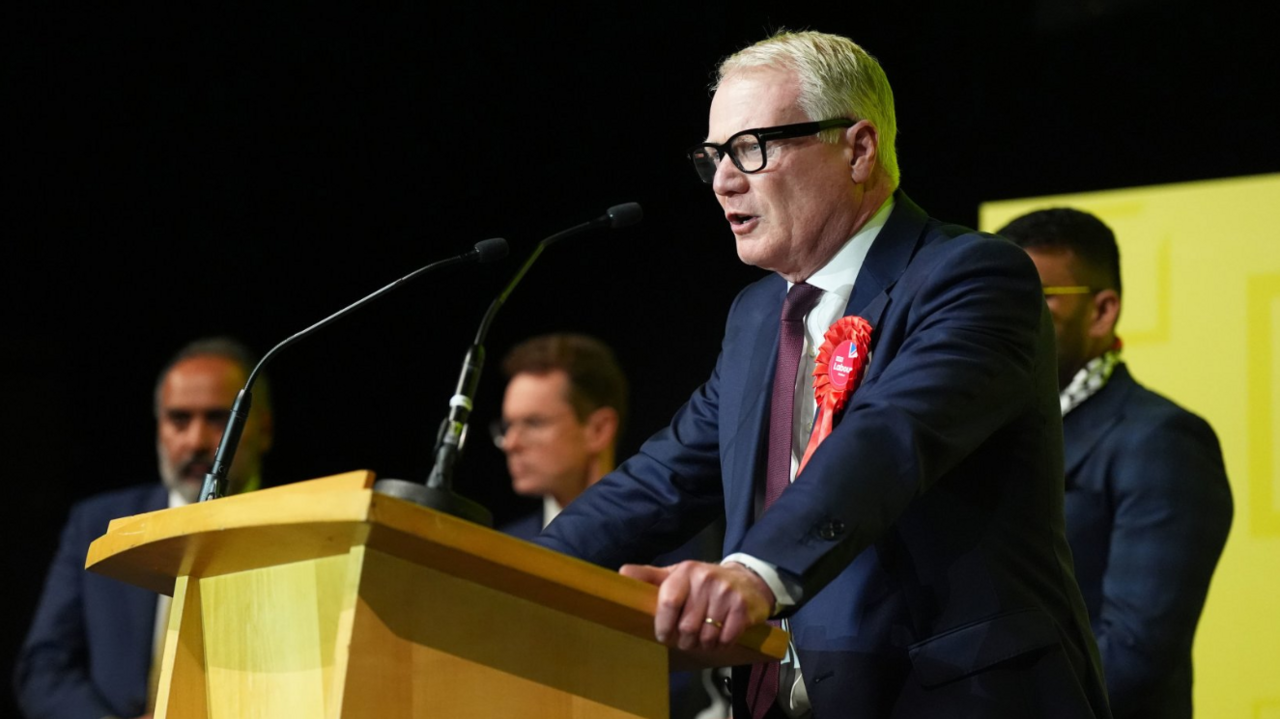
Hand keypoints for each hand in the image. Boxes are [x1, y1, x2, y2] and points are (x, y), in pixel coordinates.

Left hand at [620, 560, 773, 650]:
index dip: (663, 626)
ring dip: (703, 644)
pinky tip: (719, 637)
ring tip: (702, 638)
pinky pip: (725, 639)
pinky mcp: (742, 608)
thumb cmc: (702, 582)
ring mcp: (726, 594)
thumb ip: (649, 576)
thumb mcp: (676, 575)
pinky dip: (720, 645)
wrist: (746, 580)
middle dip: (684, 640)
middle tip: (686, 639)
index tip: (664, 635)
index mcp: (685, 572)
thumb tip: (622, 573)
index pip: (668, 603)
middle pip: (687, 626)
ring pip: (706, 636)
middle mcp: (705, 580)